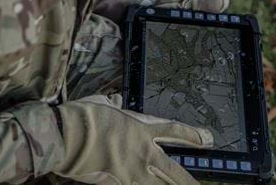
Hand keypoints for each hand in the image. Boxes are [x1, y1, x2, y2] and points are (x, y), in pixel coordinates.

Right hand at [54, 94, 212, 184]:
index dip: (192, 136)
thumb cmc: (86, 115)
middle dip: (189, 181)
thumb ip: (114, 104)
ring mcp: (131, 170)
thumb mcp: (104, 103)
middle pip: (172, 170)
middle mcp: (142, 151)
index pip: (174, 131)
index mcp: (142, 127)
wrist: (68, 134)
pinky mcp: (117, 182)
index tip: (207, 139)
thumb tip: (115, 99)